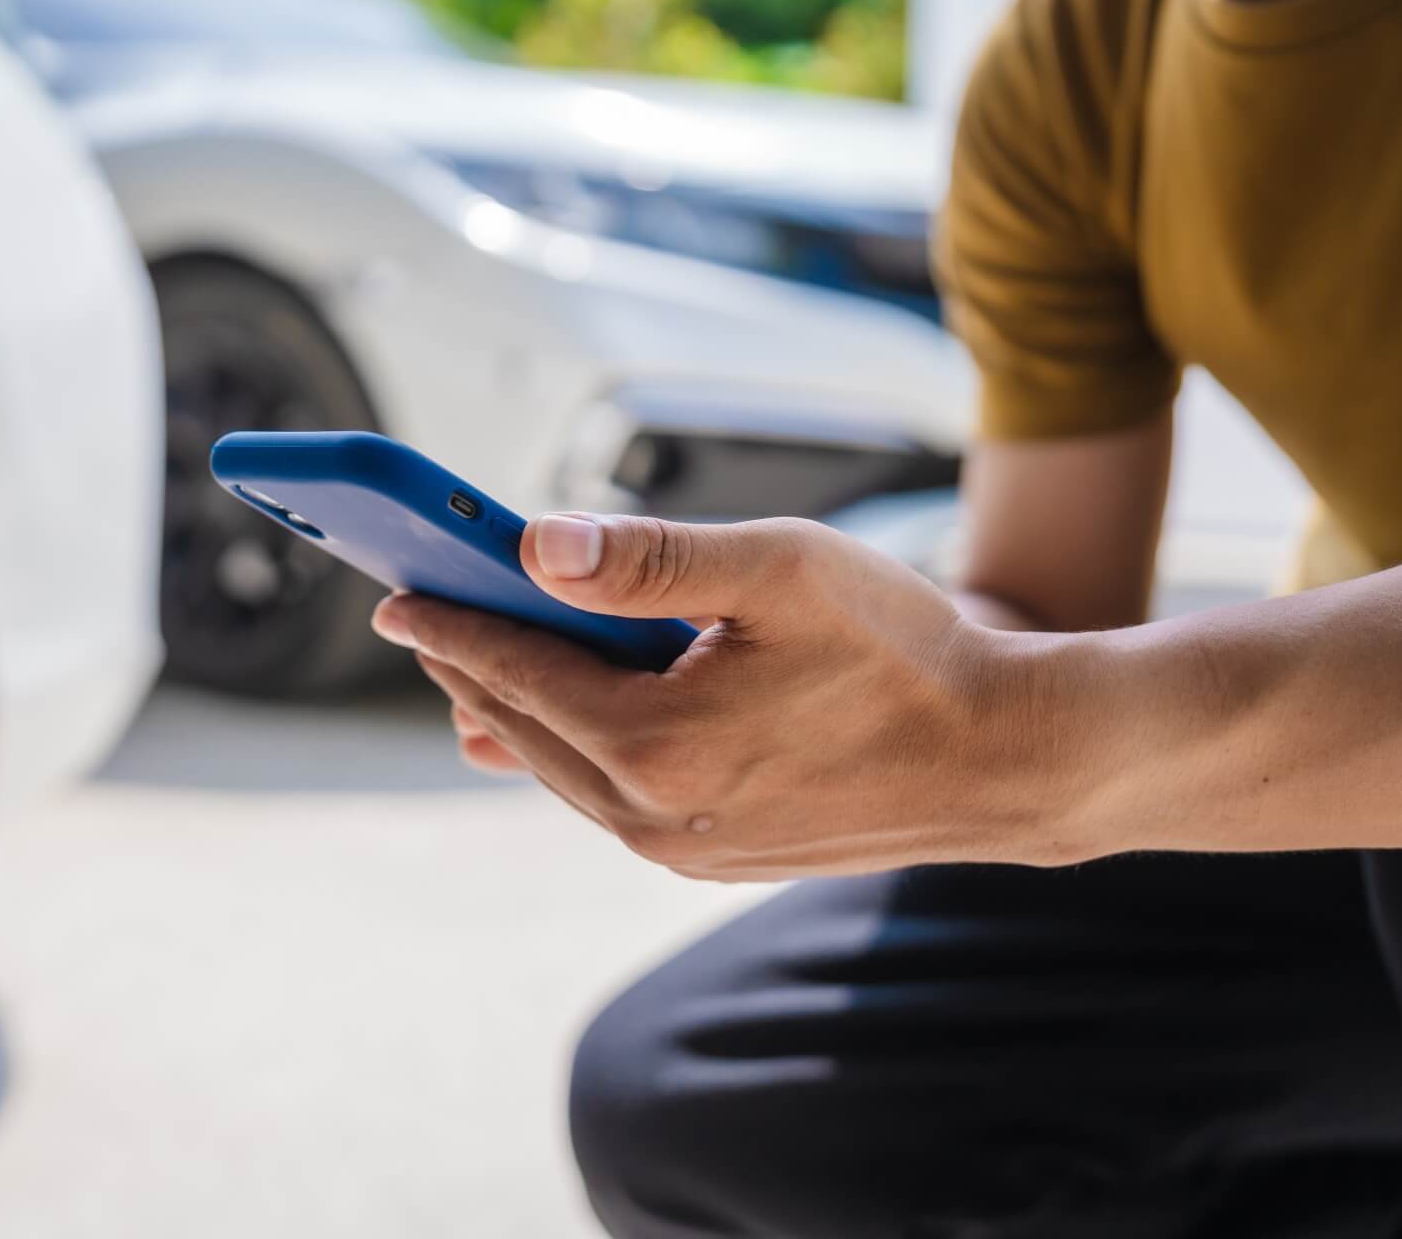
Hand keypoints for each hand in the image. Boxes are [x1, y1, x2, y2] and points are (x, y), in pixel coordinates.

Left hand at [374, 514, 1081, 879]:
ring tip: (474, 669)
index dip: (449, 624)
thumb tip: (534, 543)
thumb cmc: (906, 652)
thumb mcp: (779, 569)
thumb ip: (648, 556)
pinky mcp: (716, 858)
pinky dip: (576, 750)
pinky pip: (612, 800)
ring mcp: (683, 850)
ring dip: (519, 713)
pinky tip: (563, 728)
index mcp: (656, 744)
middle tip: (420, 619)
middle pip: (526, 728)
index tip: (394, 594)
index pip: (515, 671)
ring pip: (565, 771)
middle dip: (468, 667)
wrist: (1007, 759)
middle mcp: (653, 816)